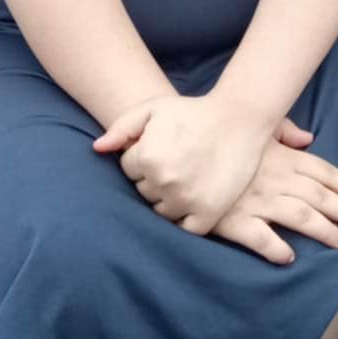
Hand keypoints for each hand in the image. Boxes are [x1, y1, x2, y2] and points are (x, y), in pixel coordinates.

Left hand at [94, 93, 274, 234]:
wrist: (240, 119)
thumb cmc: (194, 111)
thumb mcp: (154, 108)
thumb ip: (122, 128)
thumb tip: (97, 149)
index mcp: (147, 156)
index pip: (128, 169)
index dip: (142, 157)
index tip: (162, 148)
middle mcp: (164, 181)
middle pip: (142, 192)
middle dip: (154, 178)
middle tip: (176, 162)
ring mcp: (186, 200)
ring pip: (160, 212)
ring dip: (168, 198)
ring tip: (185, 177)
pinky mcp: (207, 214)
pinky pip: (184, 229)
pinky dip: (185, 218)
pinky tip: (192, 199)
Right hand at [212, 140, 337, 265]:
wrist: (183, 153)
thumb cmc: (222, 140)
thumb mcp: (255, 128)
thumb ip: (284, 131)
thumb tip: (309, 139)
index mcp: (282, 157)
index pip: (322, 171)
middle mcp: (275, 179)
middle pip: (319, 196)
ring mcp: (257, 200)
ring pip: (302, 217)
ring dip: (325, 231)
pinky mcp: (235, 220)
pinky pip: (262, 239)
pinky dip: (278, 249)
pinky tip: (291, 257)